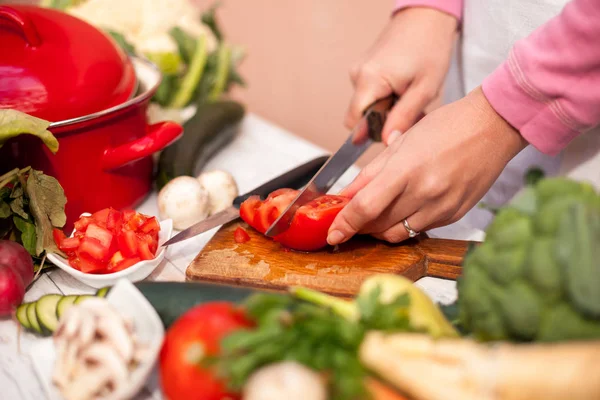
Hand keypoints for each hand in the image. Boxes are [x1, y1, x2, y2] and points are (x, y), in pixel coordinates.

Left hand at [328, 87, 528, 244]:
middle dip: (360, 225)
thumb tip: (345, 195)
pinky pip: (420, 229)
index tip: (333, 233)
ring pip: (399, 233)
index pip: (366, 207)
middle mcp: (425, 193)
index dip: (345, 224)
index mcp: (407, 169)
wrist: (492, 127)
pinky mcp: (455, 215)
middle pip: (379, 224)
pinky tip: (405, 207)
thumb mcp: (400, 143)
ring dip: (381, 228)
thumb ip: (370, 174)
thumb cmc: (447, 127)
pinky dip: (405, 224)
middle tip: (351, 218)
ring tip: (377, 213)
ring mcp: (442, 207)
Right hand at [346, 7, 457, 144]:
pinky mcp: (364, 68)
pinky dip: (386, 97)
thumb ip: (403, 118)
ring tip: (410, 95)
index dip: (371, 132)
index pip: (354, 123)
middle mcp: (357, 75)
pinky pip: (370, 94)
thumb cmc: (430, 47)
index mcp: (369, 80)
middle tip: (412, 111)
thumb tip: (387, 141)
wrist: (428, 16)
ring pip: (368, 106)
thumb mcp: (424, 89)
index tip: (392, 130)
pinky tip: (404, 87)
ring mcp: (359, 70)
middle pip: (361, 116)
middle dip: (385, 120)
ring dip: (388, 108)